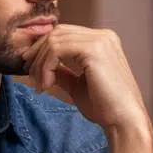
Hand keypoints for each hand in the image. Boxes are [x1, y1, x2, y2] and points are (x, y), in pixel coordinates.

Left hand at [21, 25, 149, 133]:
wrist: (122, 119)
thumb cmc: (103, 106)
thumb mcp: (77, 84)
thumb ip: (62, 72)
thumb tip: (43, 66)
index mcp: (101, 41)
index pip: (63, 34)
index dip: (42, 48)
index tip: (30, 69)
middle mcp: (103, 36)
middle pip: (57, 33)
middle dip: (37, 54)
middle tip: (29, 76)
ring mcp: (100, 40)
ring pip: (54, 41)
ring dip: (40, 64)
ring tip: (39, 85)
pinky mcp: (94, 50)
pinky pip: (57, 50)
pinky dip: (46, 67)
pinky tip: (46, 85)